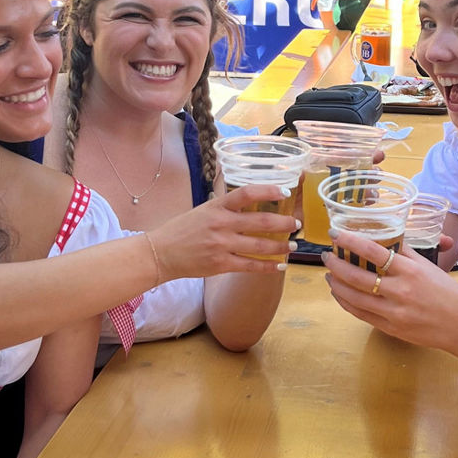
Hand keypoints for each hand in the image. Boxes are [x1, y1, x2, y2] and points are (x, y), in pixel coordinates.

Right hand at [148, 185, 298, 281]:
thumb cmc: (182, 230)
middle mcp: (221, 224)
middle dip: (283, 223)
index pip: (247, 193)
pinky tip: (280, 266)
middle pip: (261, 221)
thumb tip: (250, 199)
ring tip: (292, 245)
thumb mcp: (203, 210)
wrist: (161, 253)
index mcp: (217, 207)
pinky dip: (268, 266)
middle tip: (296, 224)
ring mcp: (222, 245)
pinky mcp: (221, 264)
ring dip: (280, 246)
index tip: (284, 193)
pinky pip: (250, 266)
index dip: (269, 191)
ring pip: (260, 246)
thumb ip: (226, 206)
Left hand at [322, 227, 457, 355]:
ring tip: (328, 274)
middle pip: (358, 277)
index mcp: (411, 272)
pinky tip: (338, 293)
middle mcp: (400, 291)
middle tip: (326, 256)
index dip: (351, 242)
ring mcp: (393, 312)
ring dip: (336, 284)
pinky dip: (345, 302)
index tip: (335, 234)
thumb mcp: (429, 267)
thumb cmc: (447, 294)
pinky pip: (360, 314)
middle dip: (336, 265)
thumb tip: (385, 238)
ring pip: (354, 297)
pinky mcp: (390, 328)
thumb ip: (406, 254)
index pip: (374, 252)